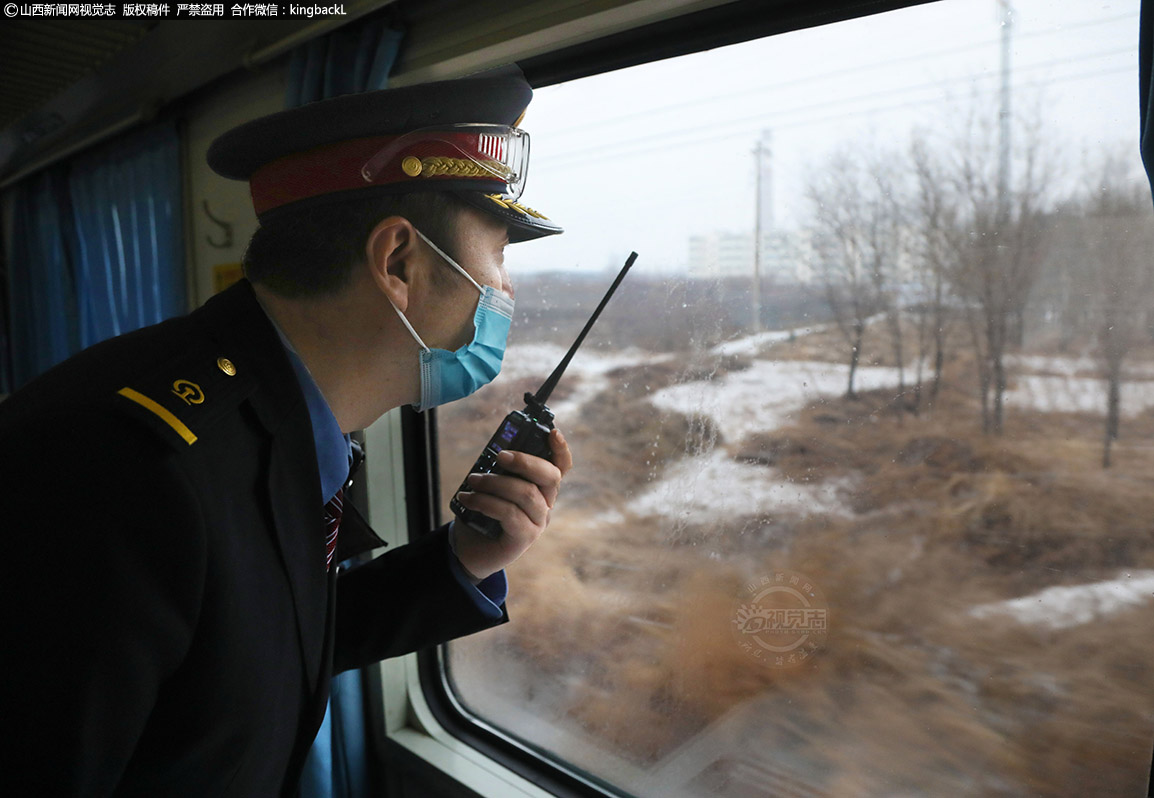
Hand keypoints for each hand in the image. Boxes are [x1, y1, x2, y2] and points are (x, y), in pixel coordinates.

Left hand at [450, 428, 572, 580]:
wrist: (468, 550)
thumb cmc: (481, 514)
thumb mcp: (491, 486)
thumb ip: (499, 470)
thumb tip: (496, 450)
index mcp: (542, 489)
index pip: (561, 467)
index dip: (561, 450)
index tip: (553, 433)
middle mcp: (546, 504)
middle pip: (550, 476)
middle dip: (525, 461)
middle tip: (499, 456)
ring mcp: (538, 522)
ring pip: (526, 493)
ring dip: (495, 482)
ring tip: (472, 481)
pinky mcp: (525, 538)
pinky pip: (510, 513)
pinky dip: (486, 502)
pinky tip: (468, 499)